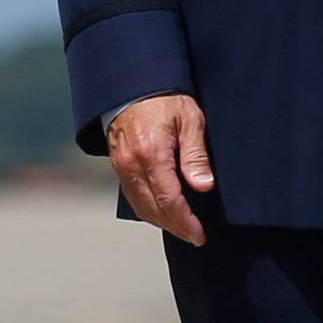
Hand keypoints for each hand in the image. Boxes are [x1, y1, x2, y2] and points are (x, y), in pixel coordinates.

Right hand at [108, 92, 213, 245]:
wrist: (134, 86)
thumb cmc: (166, 99)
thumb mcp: (190, 120)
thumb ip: (196, 155)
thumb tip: (204, 186)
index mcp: (152, 153)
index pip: (169, 199)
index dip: (185, 221)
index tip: (200, 234)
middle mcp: (132, 164)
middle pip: (153, 209)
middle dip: (175, 227)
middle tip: (195, 237)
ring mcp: (121, 166)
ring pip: (140, 207)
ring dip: (162, 222)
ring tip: (182, 228)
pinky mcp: (118, 166)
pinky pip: (132, 196)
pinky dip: (148, 210)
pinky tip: (163, 213)